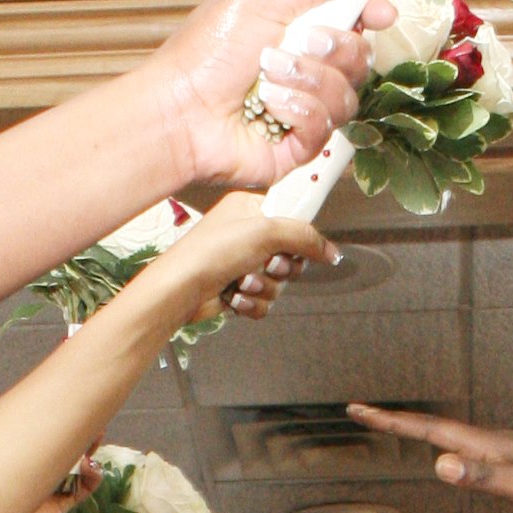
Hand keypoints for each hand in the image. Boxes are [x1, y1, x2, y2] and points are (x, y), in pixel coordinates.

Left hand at [144, 189, 338, 332]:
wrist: (182, 289)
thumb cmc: (210, 252)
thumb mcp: (265, 232)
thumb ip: (303, 237)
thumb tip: (331, 250)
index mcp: (252, 209)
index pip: (293, 219)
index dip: (300, 235)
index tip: (304, 244)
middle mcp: (248, 234)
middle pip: (291, 255)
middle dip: (280, 268)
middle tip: (267, 264)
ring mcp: (243, 263)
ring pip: (278, 283)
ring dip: (264, 287)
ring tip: (242, 280)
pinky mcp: (239, 289)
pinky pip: (264, 301)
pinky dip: (253, 303)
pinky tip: (236, 296)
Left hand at [145, 0, 391, 194]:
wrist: (178, 114)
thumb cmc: (203, 57)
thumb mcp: (259, 2)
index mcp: (295, 29)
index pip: (352, 18)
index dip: (371, 11)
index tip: (381, 11)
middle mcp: (304, 70)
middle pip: (359, 57)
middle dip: (336, 46)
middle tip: (303, 40)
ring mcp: (304, 110)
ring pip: (346, 94)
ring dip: (309, 78)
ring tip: (269, 75)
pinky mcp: (299, 147)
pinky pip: (326, 127)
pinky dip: (299, 110)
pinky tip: (269, 107)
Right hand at [349, 405, 512, 512]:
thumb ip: (479, 477)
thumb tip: (438, 466)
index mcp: (481, 444)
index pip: (425, 430)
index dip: (388, 422)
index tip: (357, 411)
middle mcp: (484, 439)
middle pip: (428, 426)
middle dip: (391, 421)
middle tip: (360, 414)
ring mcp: (495, 446)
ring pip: (444, 434)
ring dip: (413, 430)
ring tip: (389, 428)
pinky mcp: (506, 455)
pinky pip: (462, 446)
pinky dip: (439, 443)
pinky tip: (444, 454)